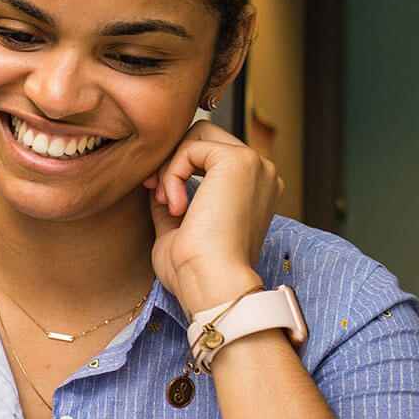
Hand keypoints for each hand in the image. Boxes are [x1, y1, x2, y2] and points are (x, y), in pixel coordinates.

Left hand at [145, 119, 278, 311]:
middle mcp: (261, 174)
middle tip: (156, 194)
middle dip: (172, 161)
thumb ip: (172, 200)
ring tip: (168, 203)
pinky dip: (172, 173)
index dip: (178, 169)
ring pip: (197, 136)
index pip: (209, 157)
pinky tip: (176, 206)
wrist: (211, 282)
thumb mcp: (178, 227)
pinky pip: (191, 147)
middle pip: (204, 137)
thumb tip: (156, 181)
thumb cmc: (195, 268)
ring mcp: (254, 165)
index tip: (159, 198)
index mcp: (253, 190)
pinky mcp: (239, 161)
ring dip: (171, 167)